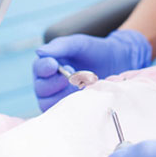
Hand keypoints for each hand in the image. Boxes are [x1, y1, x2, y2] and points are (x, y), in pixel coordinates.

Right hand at [33, 29, 151, 110]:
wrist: (117, 62)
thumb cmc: (94, 51)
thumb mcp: (79, 44)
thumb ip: (61, 46)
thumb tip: (40, 51)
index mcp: (48, 66)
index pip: (38, 68)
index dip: (43, 68)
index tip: (53, 64)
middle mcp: (50, 83)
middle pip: (41, 89)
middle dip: (54, 82)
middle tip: (72, 73)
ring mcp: (60, 97)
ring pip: (50, 103)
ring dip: (63, 95)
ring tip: (80, 84)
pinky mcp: (72, 108)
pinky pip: (65, 112)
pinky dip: (73, 104)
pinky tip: (85, 94)